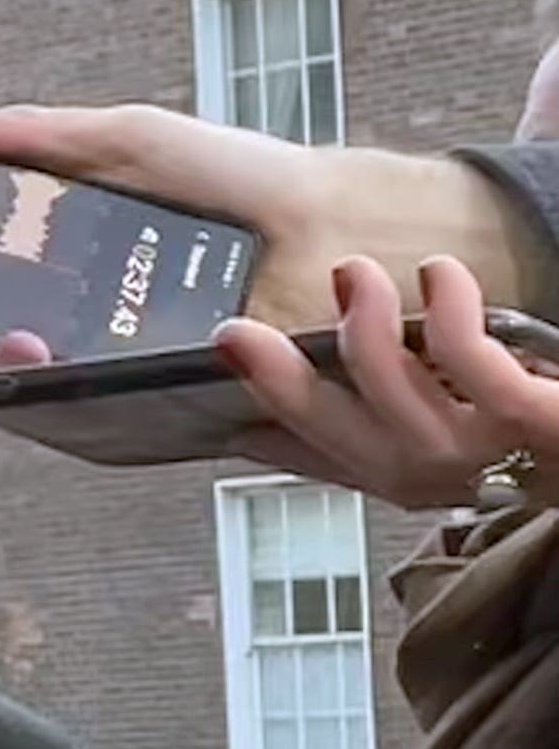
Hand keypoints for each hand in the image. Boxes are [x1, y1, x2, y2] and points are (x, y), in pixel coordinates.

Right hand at [0, 101, 539, 409]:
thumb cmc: (243, 185)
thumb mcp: (126, 140)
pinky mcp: (148, 411)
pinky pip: (74, 420)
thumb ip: (31, 135)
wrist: (338, 232)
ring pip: (3, 397)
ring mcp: (105, 374)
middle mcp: (71, 328)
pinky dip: (35, 393)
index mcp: (55, 267)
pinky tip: (30, 357)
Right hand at [217, 253, 558, 506]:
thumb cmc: (549, 403)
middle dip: (280, 386)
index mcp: (417, 468)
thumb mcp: (480, 383)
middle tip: (236, 330)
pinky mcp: (537, 425)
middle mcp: (447, 474)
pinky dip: (444, 316)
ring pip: (397, 412)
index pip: (321, 450)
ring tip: (357, 274)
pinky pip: (471, 371)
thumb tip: (352, 287)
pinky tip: (440, 275)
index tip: (221, 350)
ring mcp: (492, 456)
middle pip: (342, 442)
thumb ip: (423, 348)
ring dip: (364, 335)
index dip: (268, 408)